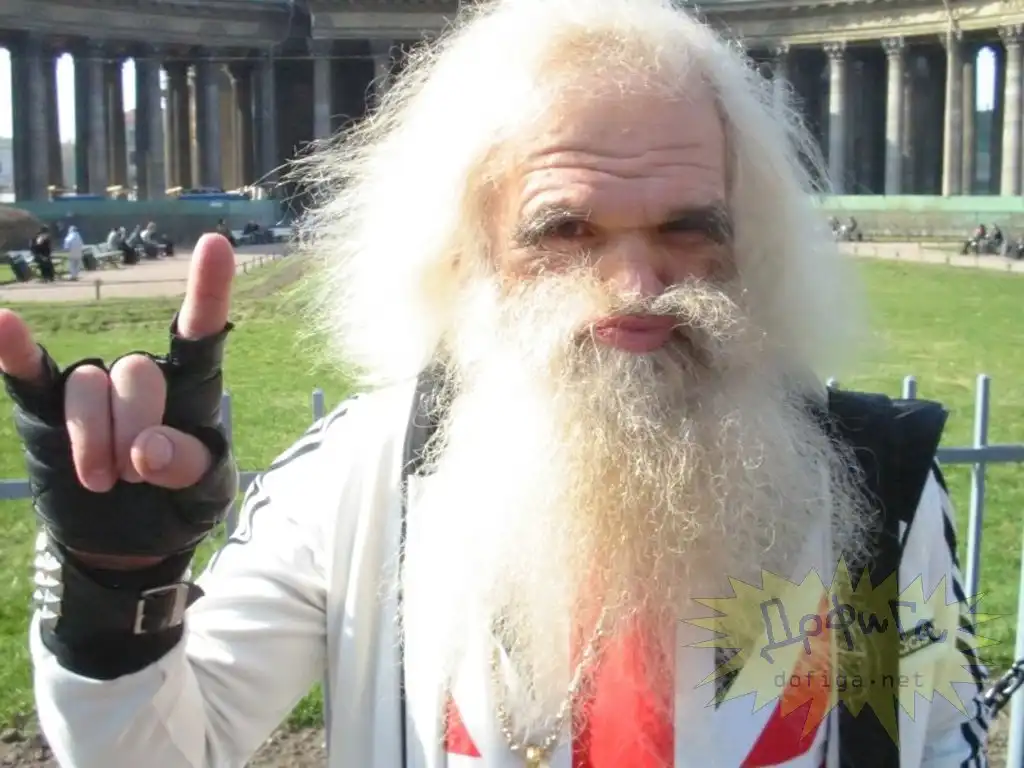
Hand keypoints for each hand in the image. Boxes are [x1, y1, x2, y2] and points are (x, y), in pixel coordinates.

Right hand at [0, 234, 239, 568]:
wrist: (129, 545)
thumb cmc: (180, 506)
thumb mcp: (206, 494)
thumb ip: (189, 467)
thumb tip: (144, 449)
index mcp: (192, 385)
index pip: (201, 330)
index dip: (208, 288)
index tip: (217, 242)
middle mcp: (140, 376)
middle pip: (134, 373)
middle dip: (136, 427)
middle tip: (138, 473)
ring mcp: (91, 391)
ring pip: (86, 386)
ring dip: (92, 439)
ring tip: (104, 482)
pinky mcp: (46, 411)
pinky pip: (28, 373)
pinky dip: (12, 350)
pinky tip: (2, 323)